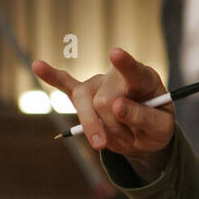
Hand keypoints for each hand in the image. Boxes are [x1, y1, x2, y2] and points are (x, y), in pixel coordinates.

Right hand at [31, 48, 175, 159]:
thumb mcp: (160, 128)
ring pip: (84, 104)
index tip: (115, 54)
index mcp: (143, 78)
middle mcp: (118, 76)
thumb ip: (143, 117)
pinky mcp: (83, 94)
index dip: (125, 63)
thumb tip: (117, 107)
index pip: (133, 70)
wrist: (144, 134)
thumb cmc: (155, 127)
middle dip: (114, 127)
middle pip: (104, 100)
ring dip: (95, 128)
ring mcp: (99, 83)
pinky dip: (52, 77)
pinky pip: (65, 85)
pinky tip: (38, 66)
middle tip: (129, 140)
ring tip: (103, 144)